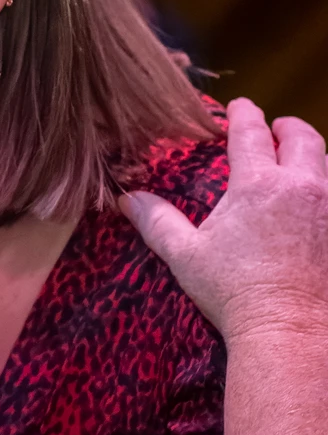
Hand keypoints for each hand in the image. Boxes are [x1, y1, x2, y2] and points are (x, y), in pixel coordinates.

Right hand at [122, 98, 327, 344]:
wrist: (290, 328)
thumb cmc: (236, 292)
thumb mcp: (187, 256)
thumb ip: (158, 222)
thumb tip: (127, 199)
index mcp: (258, 184)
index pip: (252, 132)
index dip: (244, 113)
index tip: (240, 106)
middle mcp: (302, 186)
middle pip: (303, 138)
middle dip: (289, 127)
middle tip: (278, 128)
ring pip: (326, 164)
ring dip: (311, 156)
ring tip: (298, 162)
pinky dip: (324, 188)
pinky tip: (315, 203)